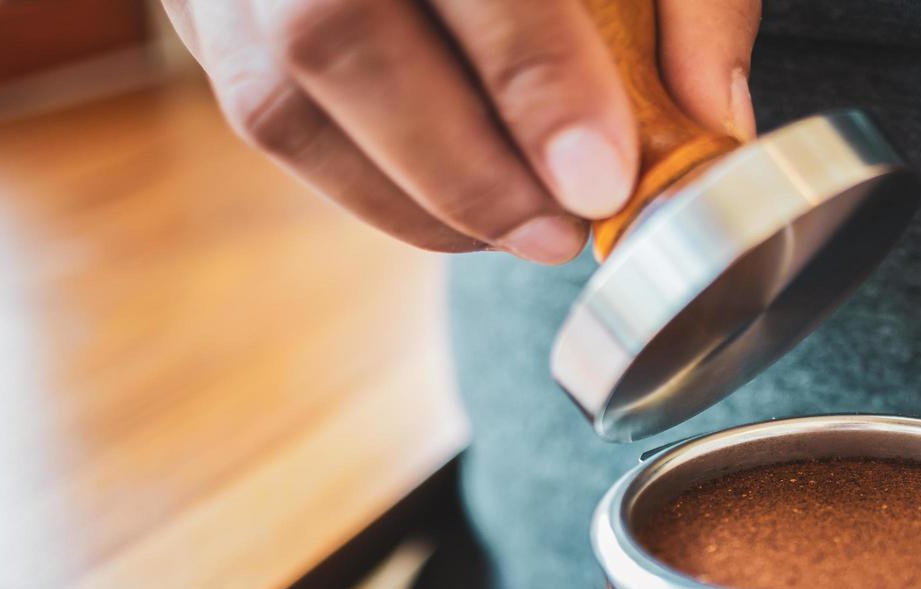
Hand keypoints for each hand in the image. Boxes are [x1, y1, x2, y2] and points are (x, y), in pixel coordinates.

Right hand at [161, 0, 758, 259]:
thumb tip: (715, 120)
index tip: (603, 179)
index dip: (534, 80)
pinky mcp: (205, 6)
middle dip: (464, 169)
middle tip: (561, 234)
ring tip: (523, 230)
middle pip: (338, 37)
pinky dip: (370, 183)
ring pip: (283, 99)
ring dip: (416, 197)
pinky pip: (265, 115)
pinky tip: (456, 201)